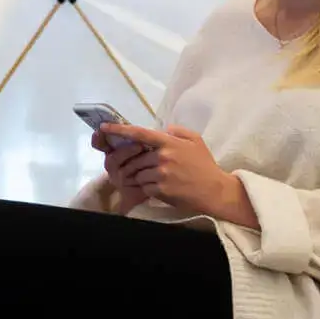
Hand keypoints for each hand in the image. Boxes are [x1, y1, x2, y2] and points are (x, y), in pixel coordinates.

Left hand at [103, 124, 256, 226]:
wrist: (214, 191)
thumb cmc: (205, 166)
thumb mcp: (195, 141)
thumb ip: (177, 131)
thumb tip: (163, 129)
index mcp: (169, 142)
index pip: (139, 133)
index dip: (119, 129)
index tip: (104, 127)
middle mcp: (162, 156)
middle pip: (136, 158)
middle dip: (138, 163)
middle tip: (149, 168)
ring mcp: (161, 174)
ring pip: (138, 173)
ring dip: (143, 176)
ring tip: (159, 179)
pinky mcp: (160, 189)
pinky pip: (144, 187)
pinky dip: (149, 188)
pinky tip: (163, 188)